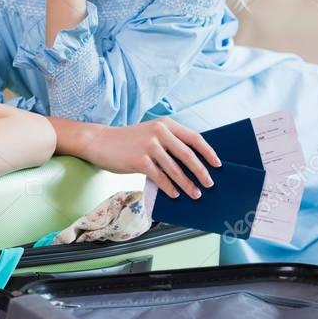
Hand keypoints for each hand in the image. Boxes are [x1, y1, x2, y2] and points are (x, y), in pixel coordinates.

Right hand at [87, 117, 221, 199]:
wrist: (99, 141)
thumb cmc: (127, 140)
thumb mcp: (150, 133)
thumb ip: (169, 142)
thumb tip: (192, 162)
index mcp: (165, 124)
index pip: (194, 137)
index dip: (208, 152)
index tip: (217, 165)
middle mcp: (159, 132)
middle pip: (188, 155)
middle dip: (201, 172)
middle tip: (209, 184)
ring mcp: (149, 145)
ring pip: (175, 169)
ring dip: (187, 184)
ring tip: (195, 194)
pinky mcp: (139, 160)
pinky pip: (160, 177)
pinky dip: (169, 188)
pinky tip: (175, 194)